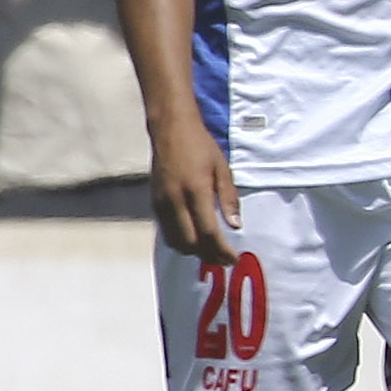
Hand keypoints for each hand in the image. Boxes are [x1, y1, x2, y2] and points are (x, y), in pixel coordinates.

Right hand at [150, 124, 241, 262]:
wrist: (170, 130)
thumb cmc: (201, 146)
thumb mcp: (223, 169)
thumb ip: (229, 199)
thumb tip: (235, 226)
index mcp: (195, 191)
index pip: (208, 232)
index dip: (221, 250)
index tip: (234, 258)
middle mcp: (175, 201)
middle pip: (190, 243)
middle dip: (208, 255)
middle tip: (225, 259)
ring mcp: (161, 203)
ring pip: (175, 241)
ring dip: (194, 251)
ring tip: (212, 253)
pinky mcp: (154, 203)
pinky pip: (166, 232)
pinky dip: (181, 241)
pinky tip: (195, 239)